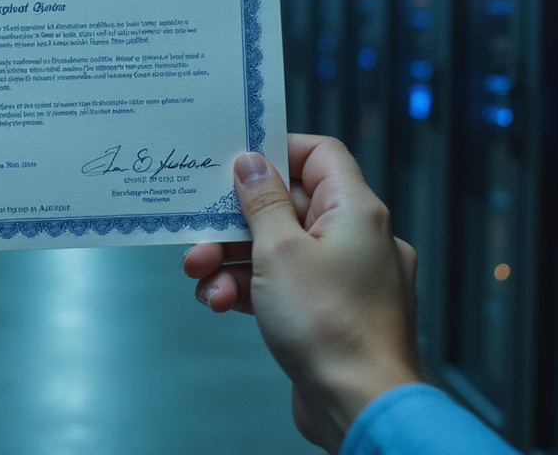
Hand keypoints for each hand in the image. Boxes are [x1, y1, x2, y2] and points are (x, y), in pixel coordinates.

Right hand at [182, 135, 418, 452]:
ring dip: (234, 259)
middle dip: (235, 221)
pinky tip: (223, 302)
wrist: (360, 405)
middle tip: (198, 233)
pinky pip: (285, 286)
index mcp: (356, 211)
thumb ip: (262, 201)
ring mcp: (345, 278)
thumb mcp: (279, 250)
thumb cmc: (330, 327)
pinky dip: (252, 289)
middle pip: (289, 206)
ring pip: (280, 250)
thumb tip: (251, 163)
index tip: (235, 161)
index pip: (319, 155)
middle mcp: (357, 239)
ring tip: (201, 276)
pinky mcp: (330, 313)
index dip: (276, 151)